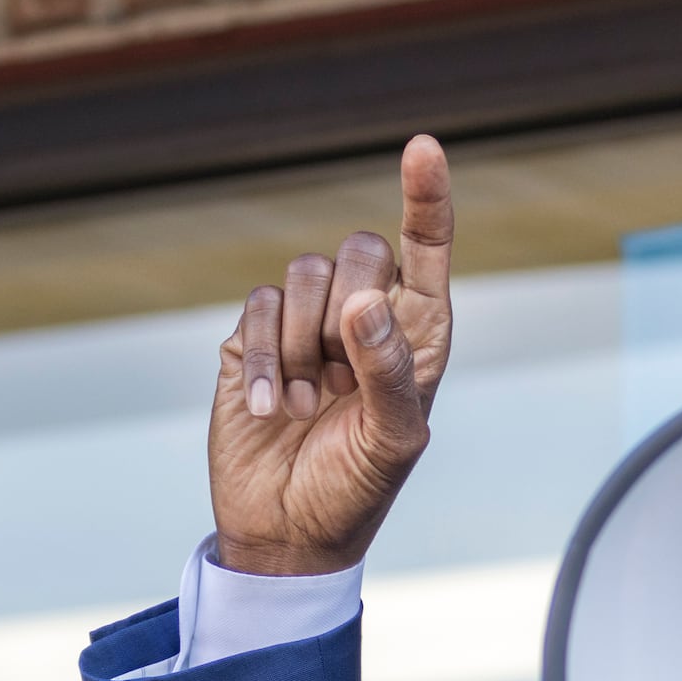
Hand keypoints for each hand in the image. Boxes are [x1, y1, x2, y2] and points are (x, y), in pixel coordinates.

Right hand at [209, 136, 456, 576]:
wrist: (285, 532)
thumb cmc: (355, 488)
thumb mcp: (392, 440)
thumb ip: (388, 371)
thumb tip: (364, 302)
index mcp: (416, 333)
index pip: (429, 247)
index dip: (427, 196)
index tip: (423, 148)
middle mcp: (364, 317)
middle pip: (361, 248)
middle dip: (349, 307)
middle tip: (341, 376)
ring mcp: (306, 324)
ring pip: (304, 272)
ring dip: (303, 344)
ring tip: (306, 404)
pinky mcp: (252, 339)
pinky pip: (258, 308)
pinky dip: (264, 361)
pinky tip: (270, 409)